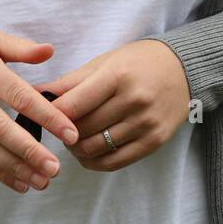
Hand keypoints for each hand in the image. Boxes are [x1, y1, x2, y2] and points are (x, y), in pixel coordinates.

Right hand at [0, 24, 79, 194]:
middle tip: (55, 168)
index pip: (19, 95)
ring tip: (41, 180)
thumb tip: (51, 51)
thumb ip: (21, 48)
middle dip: (30, 151)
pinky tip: (17, 182)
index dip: (46, 115)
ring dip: (14, 167)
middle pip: (0, 128)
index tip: (69, 132)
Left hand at [32, 39, 191, 171]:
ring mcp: (145, 124)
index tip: (43, 115)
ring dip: (76, 148)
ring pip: (96, 147)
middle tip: (57, 127)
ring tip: (71, 139)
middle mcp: (133, 101)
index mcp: (118, 76)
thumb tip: (38, 92)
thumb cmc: (139, 61)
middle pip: (83, 128)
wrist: (184, 69)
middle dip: (63, 131)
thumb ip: (72, 80)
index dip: (52, 114)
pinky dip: (94, 162)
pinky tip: (86, 153)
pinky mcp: (153, 142)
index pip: (74, 104)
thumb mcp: (105, 62)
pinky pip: (115, 161)